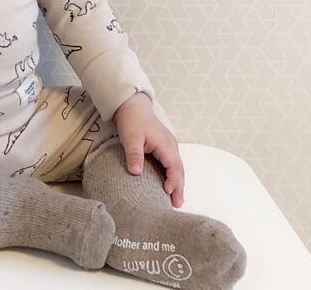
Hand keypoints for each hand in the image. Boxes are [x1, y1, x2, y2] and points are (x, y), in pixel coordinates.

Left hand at [112, 92, 184, 207]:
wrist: (132, 106)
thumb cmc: (132, 121)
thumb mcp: (131, 138)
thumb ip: (134, 155)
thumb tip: (136, 173)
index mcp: (166, 144)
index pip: (174, 167)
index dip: (173, 182)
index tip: (168, 194)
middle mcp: (171, 146)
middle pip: (179, 170)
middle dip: (179, 188)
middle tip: (177, 205)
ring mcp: (169, 146)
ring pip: (177, 167)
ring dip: (178, 183)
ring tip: (176, 200)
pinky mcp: (164, 146)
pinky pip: (172, 164)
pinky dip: (173, 175)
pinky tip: (169, 184)